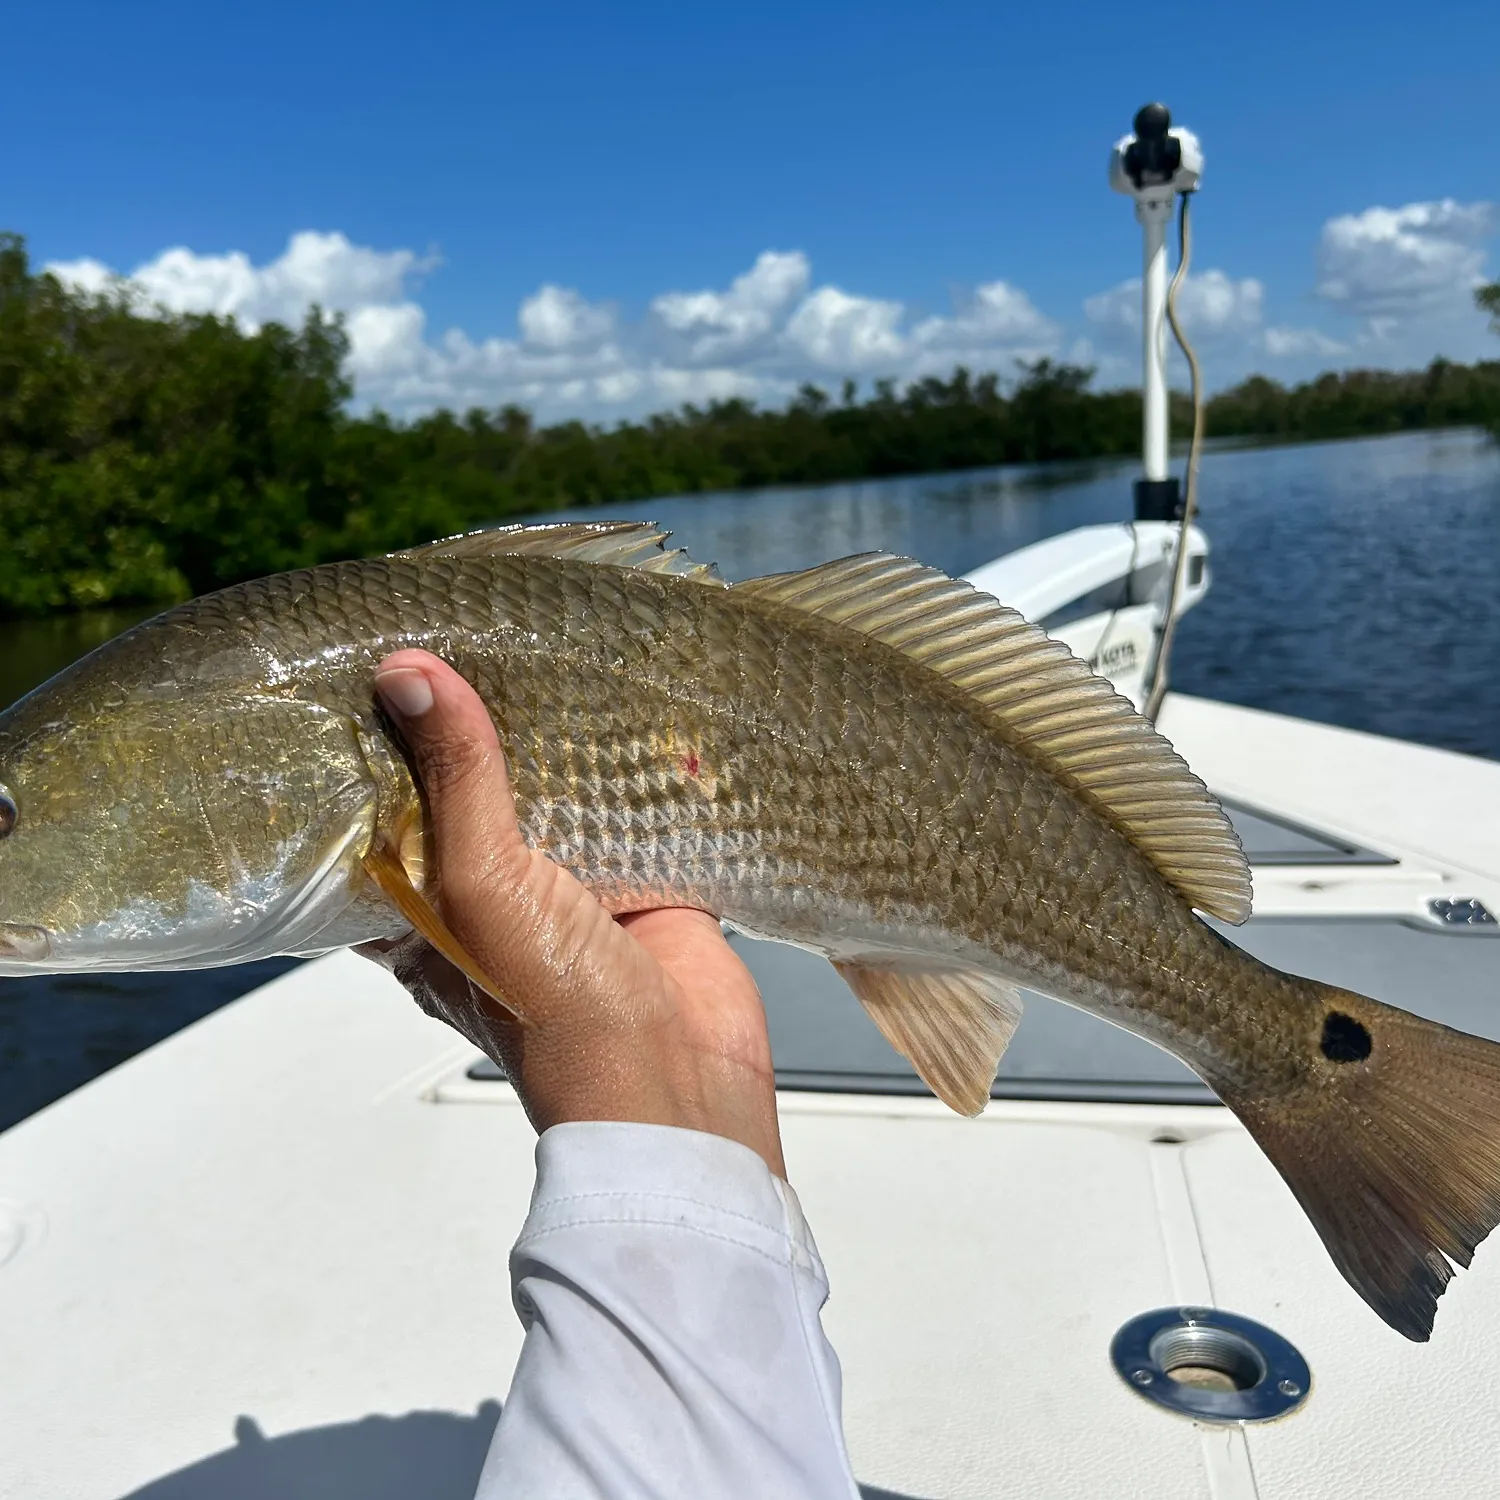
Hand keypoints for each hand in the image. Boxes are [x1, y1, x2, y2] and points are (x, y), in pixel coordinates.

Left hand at [356, 649, 785, 1177]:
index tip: (358, 677)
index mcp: (421, 917)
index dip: (363, 760)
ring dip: (552, 744)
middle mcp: (489, 900)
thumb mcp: (482, 888)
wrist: (681, 1085)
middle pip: (467, 798)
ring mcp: (568, 890)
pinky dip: (633, 767)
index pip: (374, 826)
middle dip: (465, 733)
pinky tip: (629, 706)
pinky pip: (630, 809)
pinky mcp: (639, 882)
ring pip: (551, 798)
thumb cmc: (559, 1019)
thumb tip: (409, 674)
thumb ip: (455, 781)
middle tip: (456, 638)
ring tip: (537, 647)